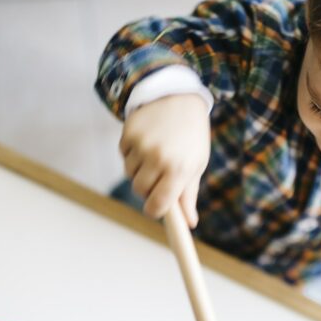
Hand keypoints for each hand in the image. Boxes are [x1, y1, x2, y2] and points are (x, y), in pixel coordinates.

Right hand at [120, 94, 209, 227]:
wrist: (179, 97)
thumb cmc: (191, 136)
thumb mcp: (196, 164)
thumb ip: (188, 195)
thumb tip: (189, 223)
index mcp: (179, 170)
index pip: (158, 206)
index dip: (155, 210)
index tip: (156, 208)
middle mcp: (159, 158)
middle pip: (140, 191)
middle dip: (148, 188)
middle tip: (160, 173)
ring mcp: (142, 145)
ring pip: (130, 174)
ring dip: (139, 169)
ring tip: (155, 152)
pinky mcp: (129, 133)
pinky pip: (124, 155)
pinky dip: (132, 153)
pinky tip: (146, 140)